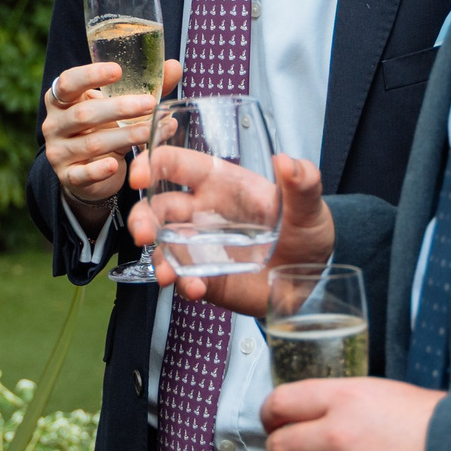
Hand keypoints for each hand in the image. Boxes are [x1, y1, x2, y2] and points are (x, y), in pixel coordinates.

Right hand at [42, 58, 182, 226]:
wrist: (88, 170)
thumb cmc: (103, 128)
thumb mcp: (118, 107)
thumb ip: (143, 88)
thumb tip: (174, 66)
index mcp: (60, 99)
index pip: (68, 82)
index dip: (90, 75)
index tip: (118, 70)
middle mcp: (54, 124)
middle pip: (84, 113)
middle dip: (120, 108)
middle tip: (150, 104)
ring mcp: (58, 151)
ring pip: (92, 143)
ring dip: (127, 136)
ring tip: (154, 131)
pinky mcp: (68, 176)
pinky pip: (83, 173)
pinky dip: (99, 170)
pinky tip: (116, 164)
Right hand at [134, 153, 332, 317]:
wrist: (311, 277)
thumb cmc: (304, 231)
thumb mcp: (309, 206)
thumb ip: (303, 183)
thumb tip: (287, 162)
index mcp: (220, 183)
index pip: (178, 165)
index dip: (154, 164)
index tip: (140, 176)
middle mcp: (202, 213)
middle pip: (158, 208)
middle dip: (142, 218)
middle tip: (141, 232)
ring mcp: (200, 247)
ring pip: (163, 246)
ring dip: (158, 258)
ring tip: (165, 274)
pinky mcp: (205, 276)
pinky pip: (184, 279)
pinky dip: (184, 285)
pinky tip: (196, 289)